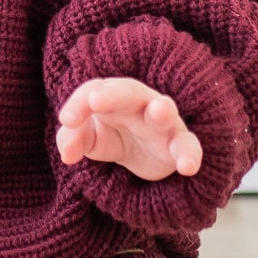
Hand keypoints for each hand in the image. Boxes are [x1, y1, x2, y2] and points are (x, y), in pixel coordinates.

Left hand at [56, 76, 201, 181]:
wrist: (145, 155)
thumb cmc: (113, 136)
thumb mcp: (89, 139)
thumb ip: (73, 140)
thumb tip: (67, 154)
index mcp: (111, 97)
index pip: (93, 91)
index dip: (78, 104)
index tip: (67, 121)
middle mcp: (137, 103)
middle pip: (126, 91)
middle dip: (112, 94)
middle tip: (96, 100)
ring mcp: (161, 122)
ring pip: (164, 109)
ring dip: (162, 109)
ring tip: (158, 111)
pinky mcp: (179, 143)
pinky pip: (188, 145)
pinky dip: (190, 153)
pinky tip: (188, 167)